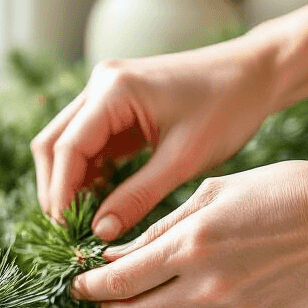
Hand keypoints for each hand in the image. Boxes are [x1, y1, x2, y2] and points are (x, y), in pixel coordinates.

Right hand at [30, 37, 278, 239]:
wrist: (255, 74)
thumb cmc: (228, 109)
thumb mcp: (184, 160)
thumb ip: (138, 197)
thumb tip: (99, 232)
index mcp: (114, 89)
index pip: (67, 148)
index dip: (60, 194)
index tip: (67, 232)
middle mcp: (100, 84)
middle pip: (52, 143)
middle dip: (55, 190)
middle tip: (69, 232)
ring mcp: (105, 94)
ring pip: (65, 145)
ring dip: (69, 183)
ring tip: (84, 223)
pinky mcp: (116, 107)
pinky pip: (87, 145)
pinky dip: (88, 175)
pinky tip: (101, 203)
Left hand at [69, 158, 307, 307]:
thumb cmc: (282, 191)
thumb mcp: (212, 193)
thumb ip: (160, 229)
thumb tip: (115, 253)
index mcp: (191, 246)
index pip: (119, 282)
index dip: (90, 286)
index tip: (77, 283)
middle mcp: (207, 288)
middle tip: (105, 296)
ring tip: (150, 299)